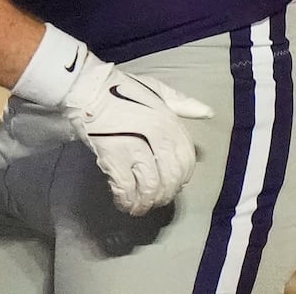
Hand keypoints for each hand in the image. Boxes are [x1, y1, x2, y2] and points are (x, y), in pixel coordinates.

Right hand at [62, 59, 213, 216]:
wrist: (87, 88)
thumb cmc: (121, 89)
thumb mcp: (157, 90)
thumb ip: (182, 103)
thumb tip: (208, 112)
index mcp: (169, 120)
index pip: (186, 160)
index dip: (182, 178)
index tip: (173, 185)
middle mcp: (156, 134)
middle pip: (171, 178)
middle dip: (165, 195)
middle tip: (156, 201)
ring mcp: (135, 146)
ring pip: (151, 187)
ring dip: (146, 203)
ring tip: (139, 207)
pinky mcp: (113, 157)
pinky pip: (126, 189)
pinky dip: (127, 201)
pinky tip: (124, 203)